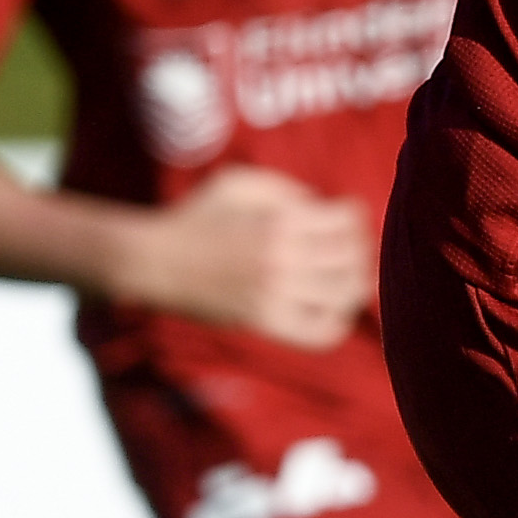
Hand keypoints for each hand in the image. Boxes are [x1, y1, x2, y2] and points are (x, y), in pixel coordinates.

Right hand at [127, 167, 376, 348]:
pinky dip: (337, 324)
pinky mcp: (265, 323)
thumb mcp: (239, 183)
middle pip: (354, 257)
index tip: (346, 218)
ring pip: (345, 294)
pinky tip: (333, 312)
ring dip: (355, 285)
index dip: (356, 216)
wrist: (156, 260)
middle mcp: (282, 257)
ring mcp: (275, 293)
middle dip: (360, 250)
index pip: (349, 220)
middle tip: (352, 250)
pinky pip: (321, 333)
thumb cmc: (197, 216)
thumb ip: (286, 189)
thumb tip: (324, 208)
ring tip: (347, 279)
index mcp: (280, 220)